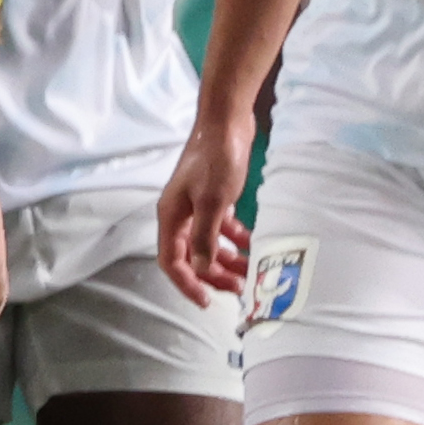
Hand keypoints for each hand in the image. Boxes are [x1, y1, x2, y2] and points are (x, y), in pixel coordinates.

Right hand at [157, 109, 257, 306]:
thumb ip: (205, 237)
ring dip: (226, 261)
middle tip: (238, 291)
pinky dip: (234, 240)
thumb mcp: (213, 201)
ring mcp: (196, 206)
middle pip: (191, 257)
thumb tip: (200, 270)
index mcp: (171, 217)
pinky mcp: (213, 198)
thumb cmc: (217, 159)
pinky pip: (220, 228)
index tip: (206, 302)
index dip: (187, 284)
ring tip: (250, 272)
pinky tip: (252, 244)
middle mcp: (180, 215)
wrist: (226, 122)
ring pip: (208, 245)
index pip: (171, 261)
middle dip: (212, 276)